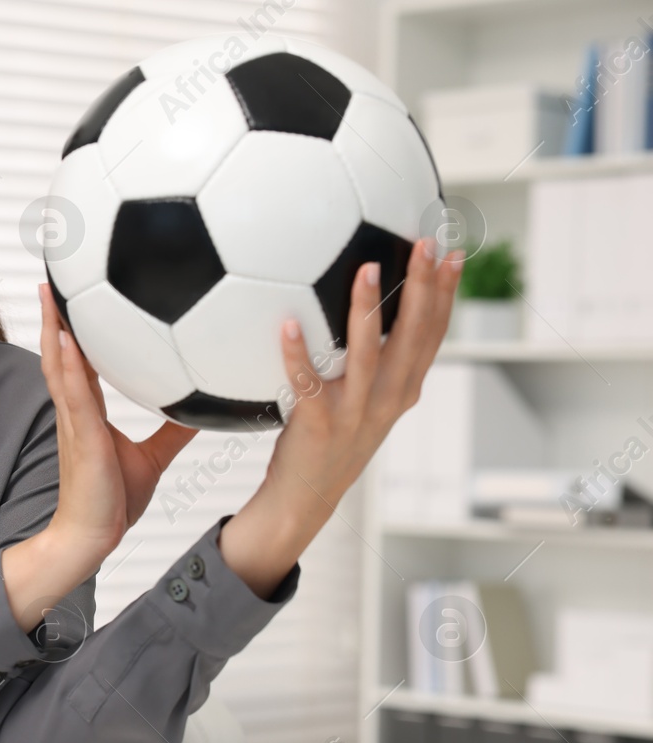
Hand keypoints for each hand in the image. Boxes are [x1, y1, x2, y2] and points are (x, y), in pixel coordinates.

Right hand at [0, 285, 196, 630]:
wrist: (90, 537)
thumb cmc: (112, 501)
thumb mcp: (154, 457)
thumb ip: (175, 429)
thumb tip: (207, 406)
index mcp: (90, 412)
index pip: (81, 360)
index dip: (76, 328)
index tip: (75, 295)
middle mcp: (76, 409)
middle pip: (61, 351)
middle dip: (56, 314)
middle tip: (54, 275)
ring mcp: (74, 420)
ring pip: (58, 363)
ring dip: (53, 326)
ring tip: (50, 290)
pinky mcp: (80, 435)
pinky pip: (72, 391)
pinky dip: (68, 362)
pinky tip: (67, 338)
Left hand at [220, 237, 460, 596]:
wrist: (304, 499)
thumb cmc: (329, 442)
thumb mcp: (365, 401)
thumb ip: (371, 363)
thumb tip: (366, 313)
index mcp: (403, 390)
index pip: (434, 334)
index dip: (446, 294)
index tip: (455, 253)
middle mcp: (388, 399)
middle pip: (414, 336)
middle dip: (424, 288)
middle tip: (427, 244)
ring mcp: (355, 412)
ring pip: (368, 354)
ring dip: (367, 309)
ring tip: (367, 268)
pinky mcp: (318, 424)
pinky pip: (306, 383)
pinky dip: (297, 354)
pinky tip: (287, 324)